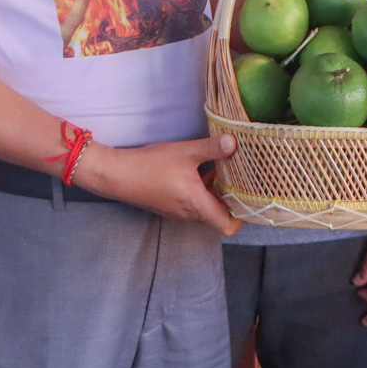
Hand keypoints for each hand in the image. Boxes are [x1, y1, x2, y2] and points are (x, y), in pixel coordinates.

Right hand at [74, 136, 240, 235]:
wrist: (117, 175)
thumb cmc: (151, 165)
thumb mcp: (185, 152)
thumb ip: (211, 148)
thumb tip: (235, 142)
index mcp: (197, 205)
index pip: (228, 225)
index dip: (242, 216)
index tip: (249, 197)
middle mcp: (189, 214)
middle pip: (219, 216)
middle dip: (231, 199)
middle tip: (241, 179)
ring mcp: (178, 211)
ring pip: (205, 208)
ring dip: (214, 193)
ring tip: (223, 169)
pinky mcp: (169, 205)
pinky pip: (192, 203)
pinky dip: (201, 191)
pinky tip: (199, 169)